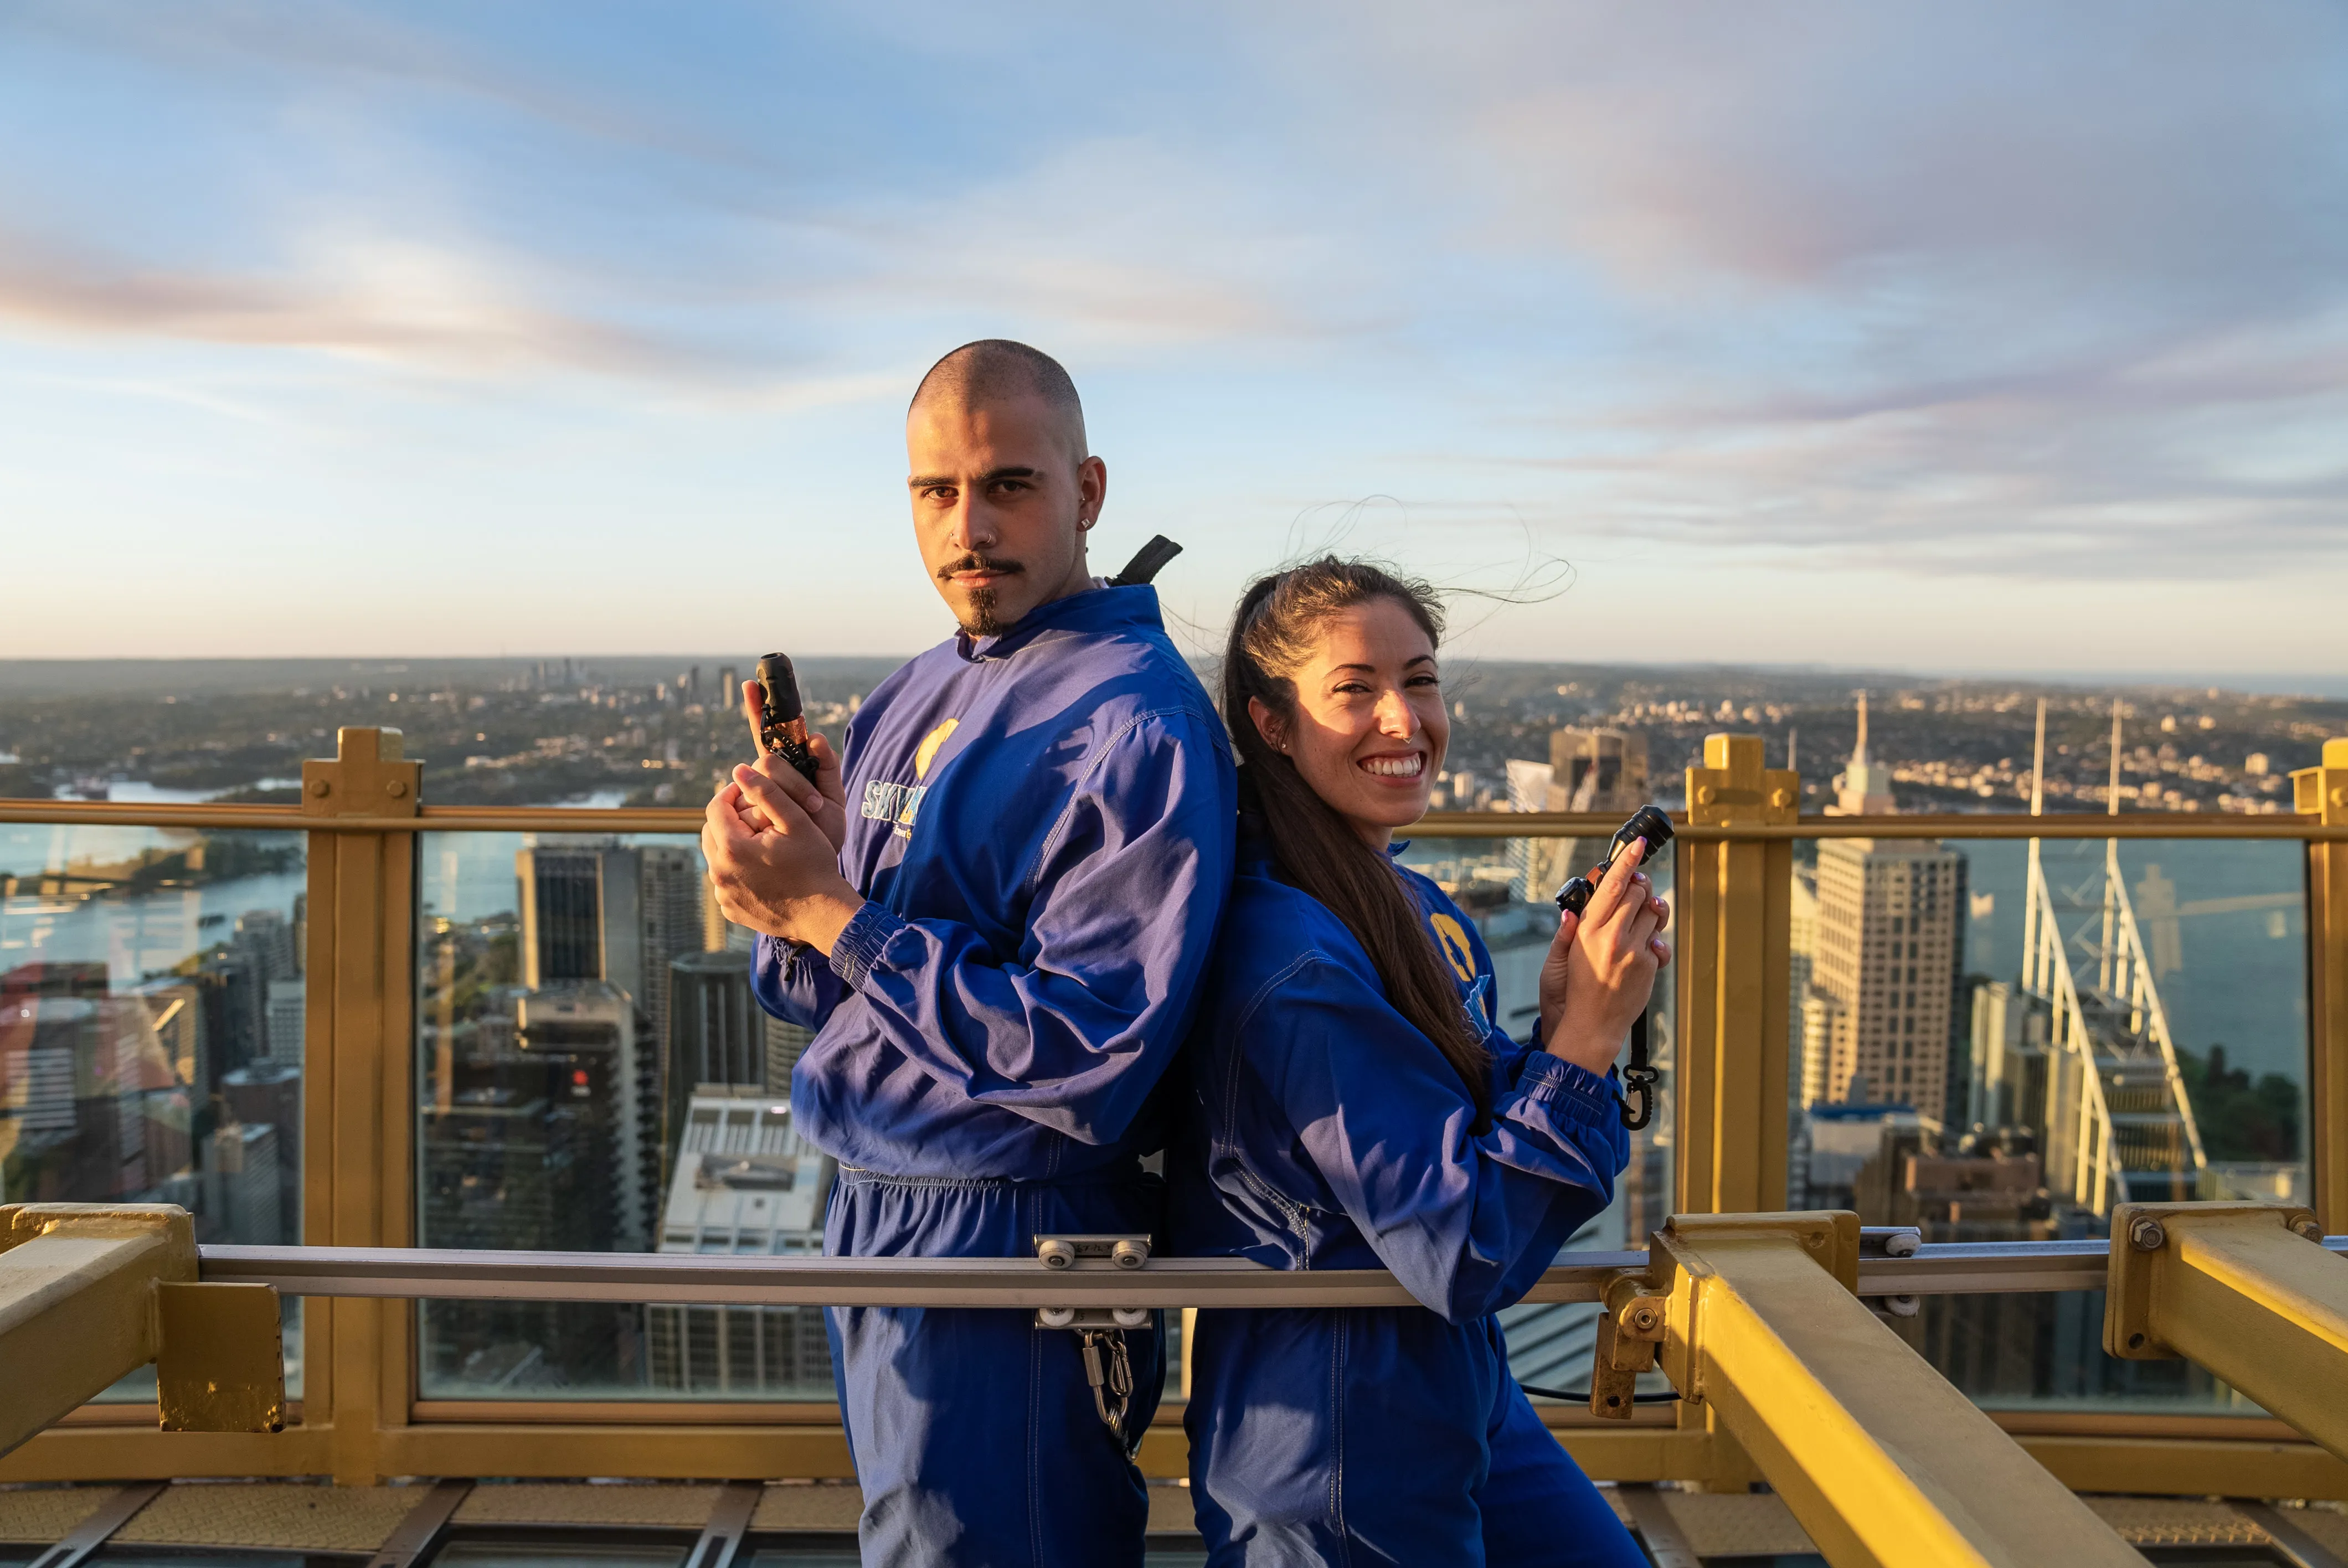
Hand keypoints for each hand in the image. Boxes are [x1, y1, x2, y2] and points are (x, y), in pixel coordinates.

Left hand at [702, 766, 863, 953]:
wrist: (822, 914)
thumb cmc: (814, 865)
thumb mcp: (796, 822)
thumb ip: (766, 792)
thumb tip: (738, 770)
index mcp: (733, 847)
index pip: (716, 807)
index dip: (731, 792)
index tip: (748, 789)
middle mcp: (719, 873)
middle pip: (709, 831)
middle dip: (727, 817)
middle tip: (752, 813)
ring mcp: (723, 894)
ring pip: (715, 856)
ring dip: (729, 843)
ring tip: (756, 839)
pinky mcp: (729, 909)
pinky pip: (724, 881)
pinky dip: (735, 870)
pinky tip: (759, 868)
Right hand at [740, 680, 848, 850]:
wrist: (816, 870)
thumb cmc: (824, 834)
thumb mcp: (835, 800)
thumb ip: (828, 767)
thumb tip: (813, 736)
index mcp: (787, 769)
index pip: (768, 734)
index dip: (759, 708)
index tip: (751, 682)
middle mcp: (766, 782)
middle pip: (766, 763)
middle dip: (794, 783)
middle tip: (813, 806)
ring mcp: (754, 800)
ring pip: (759, 786)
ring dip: (790, 801)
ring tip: (808, 819)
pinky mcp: (747, 819)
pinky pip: (752, 811)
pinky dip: (772, 819)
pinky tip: (783, 830)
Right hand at [1541, 838, 1672, 1073]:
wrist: (1592, 1026)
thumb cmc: (1573, 992)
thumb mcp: (1561, 959)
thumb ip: (1569, 932)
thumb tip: (1572, 912)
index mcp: (1588, 928)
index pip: (1612, 885)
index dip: (1627, 861)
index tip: (1637, 844)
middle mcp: (1612, 935)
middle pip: (1638, 893)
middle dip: (1639, 888)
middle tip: (1635, 890)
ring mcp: (1633, 950)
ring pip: (1653, 913)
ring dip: (1649, 912)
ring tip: (1641, 918)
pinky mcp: (1649, 965)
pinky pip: (1660, 941)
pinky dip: (1654, 941)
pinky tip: (1644, 948)